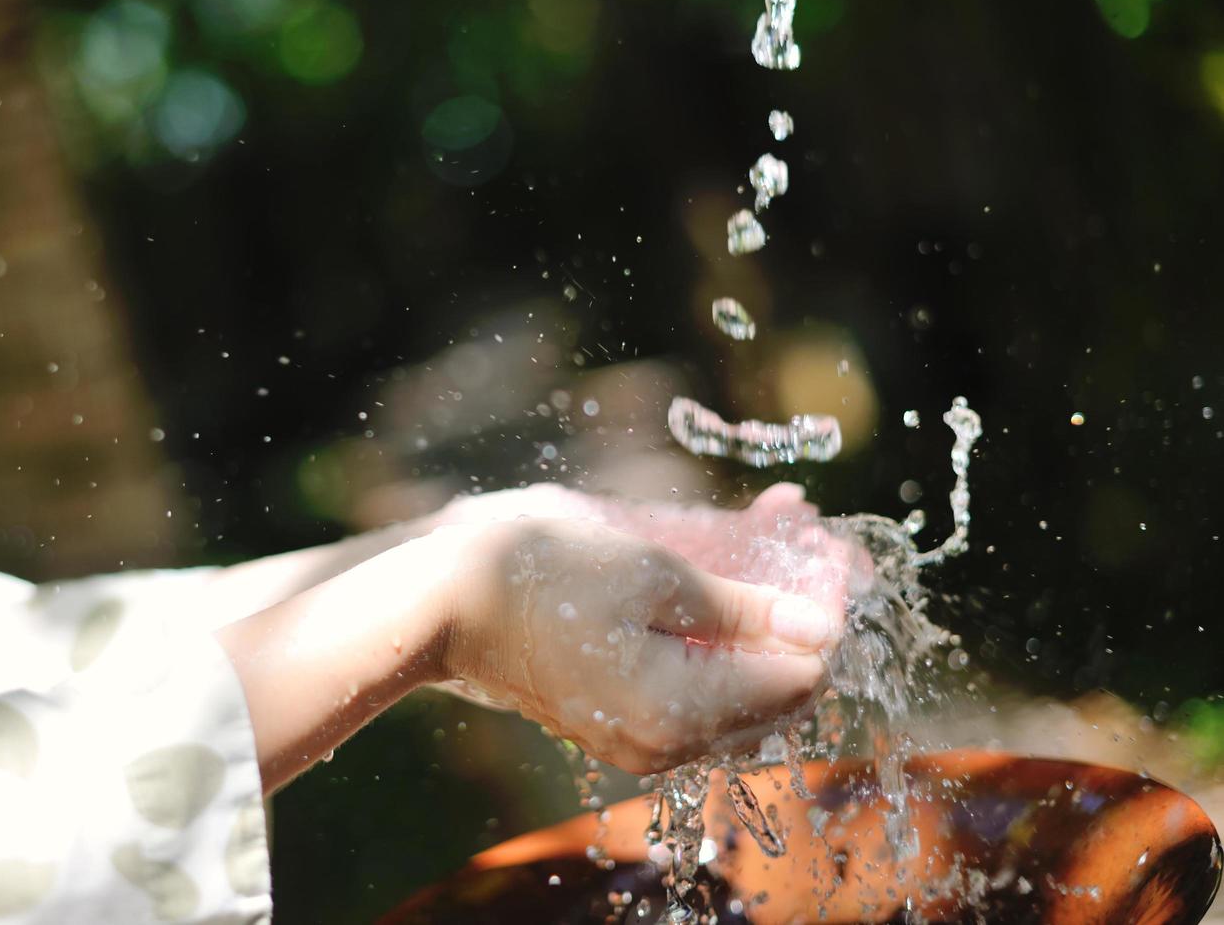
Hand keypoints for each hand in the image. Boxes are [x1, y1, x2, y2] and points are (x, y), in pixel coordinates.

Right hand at [216, 483, 861, 790]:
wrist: (441, 600)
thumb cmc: (540, 574)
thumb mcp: (653, 576)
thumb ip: (744, 609)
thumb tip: (823, 629)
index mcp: (686, 714)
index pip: (803, 674)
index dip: (827, 607)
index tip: (830, 543)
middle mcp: (671, 742)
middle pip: (777, 683)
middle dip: (801, 603)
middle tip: (806, 530)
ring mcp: (643, 734)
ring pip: (739, 678)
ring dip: (763, 607)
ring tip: (772, 529)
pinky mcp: (619, 713)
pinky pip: (696, 678)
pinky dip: (719, 626)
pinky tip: (723, 567)